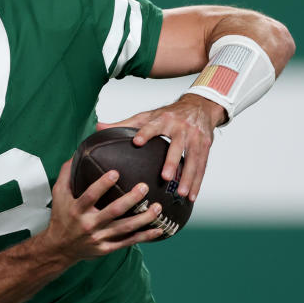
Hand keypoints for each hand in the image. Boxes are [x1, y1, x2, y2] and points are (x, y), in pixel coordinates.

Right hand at [42, 159, 163, 263]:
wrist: (59, 247)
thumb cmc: (61, 217)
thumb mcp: (58, 195)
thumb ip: (66, 174)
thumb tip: (76, 155)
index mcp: (77, 209)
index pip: (90, 195)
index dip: (103, 184)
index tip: (116, 172)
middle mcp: (88, 224)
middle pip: (113, 211)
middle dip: (131, 199)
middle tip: (144, 187)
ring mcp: (99, 237)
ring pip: (125, 228)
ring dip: (143, 218)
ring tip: (157, 207)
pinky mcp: (106, 248)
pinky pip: (128, 242)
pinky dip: (144, 236)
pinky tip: (158, 230)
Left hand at [98, 94, 225, 201]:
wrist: (199, 106)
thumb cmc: (169, 114)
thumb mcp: (147, 116)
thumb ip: (124, 124)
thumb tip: (98, 128)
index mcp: (164, 119)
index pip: (153, 125)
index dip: (145, 132)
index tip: (137, 141)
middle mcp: (181, 128)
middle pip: (177, 147)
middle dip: (172, 162)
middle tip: (165, 177)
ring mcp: (196, 137)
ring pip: (193, 159)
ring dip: (188, 178)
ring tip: (181, 194)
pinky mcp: (205, 146)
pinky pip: (202, 166)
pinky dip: (197, 181)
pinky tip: (191, 196)